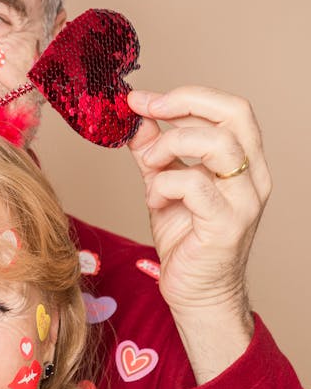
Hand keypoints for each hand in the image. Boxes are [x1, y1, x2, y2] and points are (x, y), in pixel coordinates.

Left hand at [127, 86, 270, 340]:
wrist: (196, 293)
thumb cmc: (185, 239)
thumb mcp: (164, 183)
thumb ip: (154, 150)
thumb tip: (136, 116)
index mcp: (245, 160)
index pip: (231, 108)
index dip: (187, 95)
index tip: (144, 99)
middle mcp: (253, 176)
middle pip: (234, 114)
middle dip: (183, 105)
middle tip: (144, 112)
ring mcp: (244, 200)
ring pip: (217, 144)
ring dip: (169, 146)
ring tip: (149, 168)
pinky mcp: (227, 225)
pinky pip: (195, 185)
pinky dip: (164, 185)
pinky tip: (154, 201)